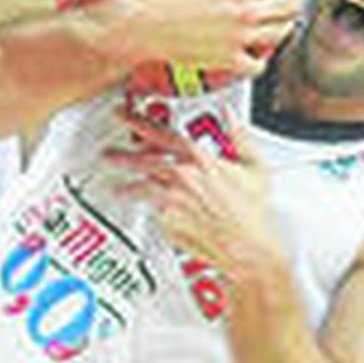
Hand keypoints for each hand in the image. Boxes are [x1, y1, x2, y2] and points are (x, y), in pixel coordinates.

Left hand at [105, 108, 283, 274]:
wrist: (249, 248)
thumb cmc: (253, 212)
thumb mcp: (254, 166)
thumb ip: (239, 135)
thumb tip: (230, 114)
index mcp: (200, 159)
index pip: (160, 133)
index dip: (138, 122)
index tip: (123, 115)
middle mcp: (182, 178)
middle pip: (142, 161)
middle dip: (121, 155)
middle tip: (108, 154)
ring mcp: (172, 201)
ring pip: (141, 187)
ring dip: (127, 185)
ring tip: (117, 187)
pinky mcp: (169, 222)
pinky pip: (155, 210)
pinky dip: (151, 208)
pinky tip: (149, 211)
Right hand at [112, 0, 304, 77]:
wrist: (141, 23)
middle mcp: (245, 12)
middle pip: (292, 4)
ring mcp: (239, 38)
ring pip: (282, 33)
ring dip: (288, 23)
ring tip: (284, 19)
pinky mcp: (228, 60)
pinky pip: (259, 64)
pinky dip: (263, 57)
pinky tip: (259, 48)